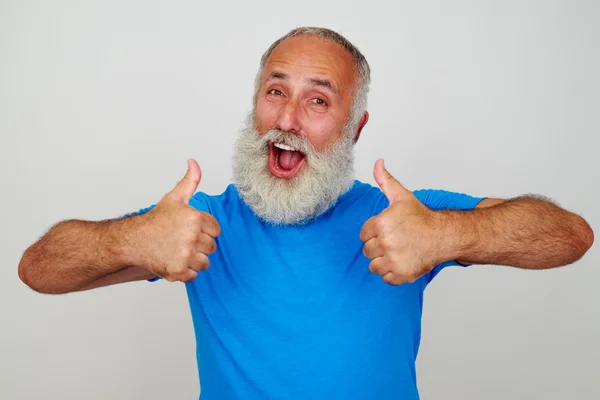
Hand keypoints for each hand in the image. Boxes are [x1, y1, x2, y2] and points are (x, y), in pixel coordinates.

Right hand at [135, 159, 220, 281]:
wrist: (133, 239)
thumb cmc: (155, 221)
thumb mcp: (175, 198)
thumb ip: (190, 181)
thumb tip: (194, 162)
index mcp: (196, 218)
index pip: (216, 231)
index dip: (204, 231)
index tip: (190, 230)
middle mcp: (193, 236)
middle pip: (211, 247)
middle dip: (199, 246)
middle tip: (182, 241)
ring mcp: (186, 255)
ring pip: (204, 263)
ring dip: (194, 260)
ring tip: (178, 252)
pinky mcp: (179, 270)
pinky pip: (193, 275)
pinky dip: (185, 272)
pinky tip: (174, 261)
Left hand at [360, 159, 444, 284]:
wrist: (444, 235)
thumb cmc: (422, 217)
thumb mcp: (401, 196)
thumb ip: (385, 181)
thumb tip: (378, 162)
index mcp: (380, 224)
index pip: (363, 235)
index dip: (374, 232)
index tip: (388, 230)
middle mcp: (385, 243)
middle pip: (367, 251)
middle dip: (379, 247)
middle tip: (395, 241)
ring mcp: (393, 260)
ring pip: (374, 266)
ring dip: (383, 261)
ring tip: (397, 252)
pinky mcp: (401, 275)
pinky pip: (385, 278)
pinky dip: (392, 273)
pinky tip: (402, 262)